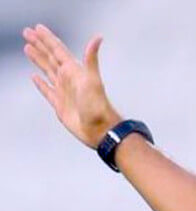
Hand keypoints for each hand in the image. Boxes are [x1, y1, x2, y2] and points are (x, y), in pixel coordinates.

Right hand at [23, 24, 120, 147]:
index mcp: (74, 71)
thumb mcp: (93, 79)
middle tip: (27, 32)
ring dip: (38, 59)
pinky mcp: (59, 105)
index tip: (37, 28)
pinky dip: (40, 83)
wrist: (100, 130)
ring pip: (47, 70)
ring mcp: (64, 91)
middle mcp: (68, 79)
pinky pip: (47, 91)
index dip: (47, 39)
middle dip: (39, 45)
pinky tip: (34, 77)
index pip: (57, 50)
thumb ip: (91, 58)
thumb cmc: (98, 106)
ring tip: (28, 48)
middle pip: (50, 57)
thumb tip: (98, 37)